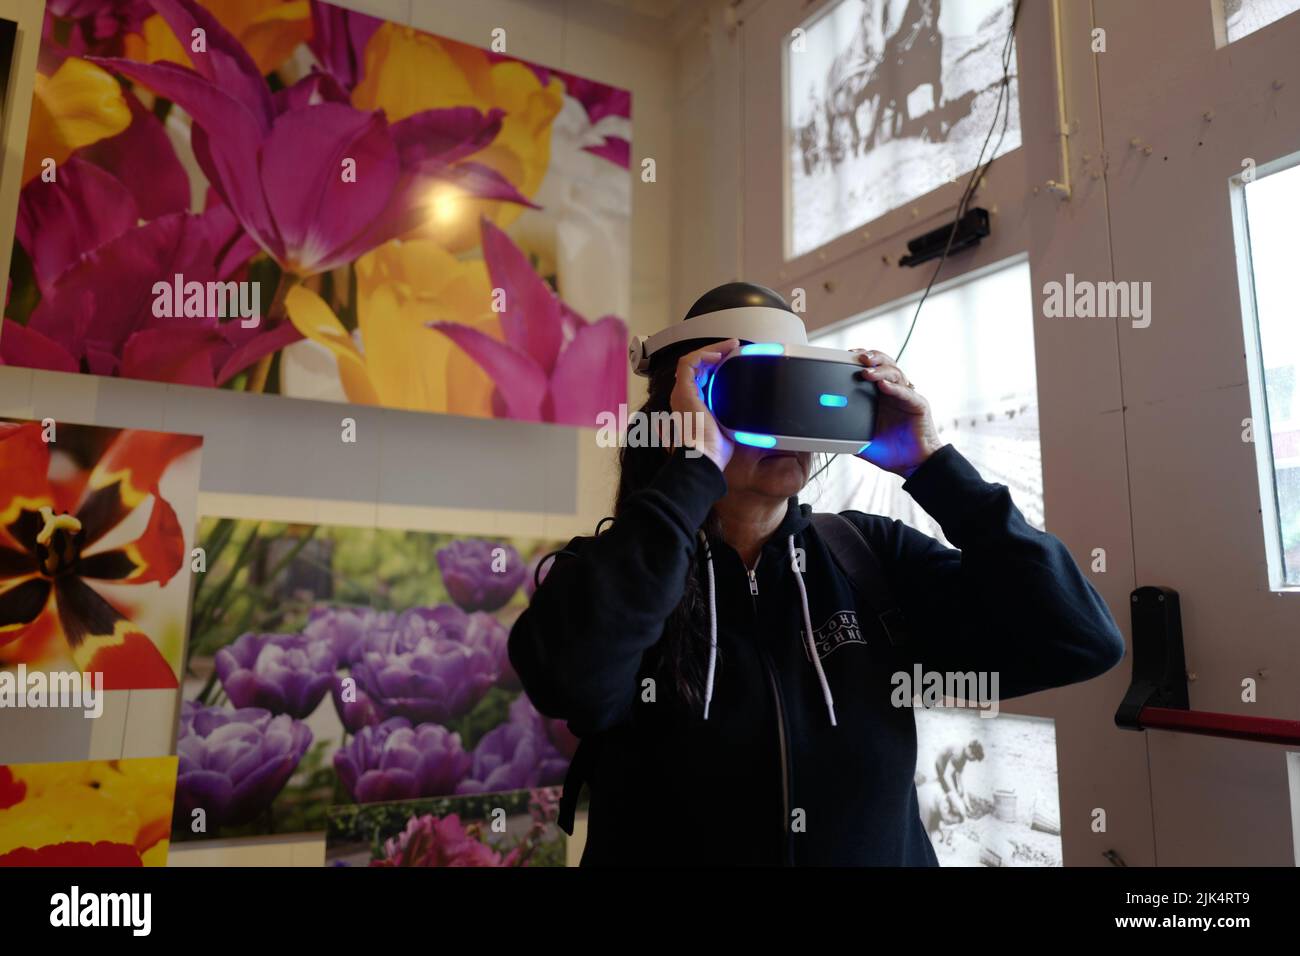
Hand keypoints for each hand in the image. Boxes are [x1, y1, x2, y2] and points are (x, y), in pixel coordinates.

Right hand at [671, 339, 738, 471]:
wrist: (703, 457)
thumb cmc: (714, 448)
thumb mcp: (727, 424)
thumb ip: (732, 412)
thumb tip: (750, 407)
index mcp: (694, 403)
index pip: (701, 376)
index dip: (716, 364)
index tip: (733, 358)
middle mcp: (685, 395)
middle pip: (697, 365)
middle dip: (716, 353)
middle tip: (733, 347)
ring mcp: (682, 392)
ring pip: (692, 360)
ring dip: (712, 349)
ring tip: (729, 346)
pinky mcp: (683, 390)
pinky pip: (688, 363)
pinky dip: (703, 354)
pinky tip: (718, 354)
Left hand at [853, 349, 944, 477]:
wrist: (912, 464)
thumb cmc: (891, 451)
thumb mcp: (863, 441)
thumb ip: (847, 435)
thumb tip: (825, 435)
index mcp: (880, 396)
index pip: (871, 369)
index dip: (861, 360)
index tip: (846, 356)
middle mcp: (893, 392)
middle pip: (884, 364)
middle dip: (871, 357)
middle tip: (857, 357)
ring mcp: (906, 396)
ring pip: (895, 373)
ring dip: (880, 370)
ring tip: (866, 372)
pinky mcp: (918, 405)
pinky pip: (906, 393)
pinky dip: (894, 388)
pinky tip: (883, 385)